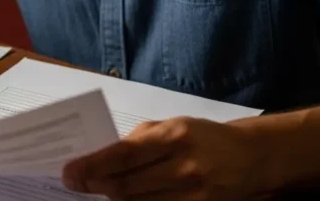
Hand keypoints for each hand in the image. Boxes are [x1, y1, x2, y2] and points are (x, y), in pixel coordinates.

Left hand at [61, 117, 271, 200]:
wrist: (250, 157)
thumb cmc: (201, 137)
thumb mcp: (171, 125)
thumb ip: (138, 140)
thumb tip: (99, 158)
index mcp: (174, 135)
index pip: (124, 154)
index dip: (93, 166)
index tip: (69, 172)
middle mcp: (185, 165)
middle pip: (128, 184)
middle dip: (96, 185)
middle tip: (74, 183)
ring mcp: (194, 193)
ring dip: (114, 198)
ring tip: (100, 189)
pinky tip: (126, 199)